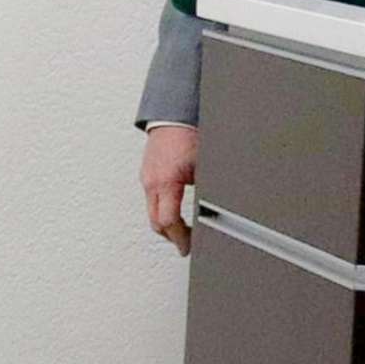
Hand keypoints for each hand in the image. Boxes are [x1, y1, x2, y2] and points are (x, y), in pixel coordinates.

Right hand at [140, 125, 197, 256]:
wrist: (173, 115)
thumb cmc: (189, 135)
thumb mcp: (204, 168)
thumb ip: (206, 192)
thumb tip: (217, 210)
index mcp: (165, 183)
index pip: (168, 222)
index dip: (179, 239)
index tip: (188, 248)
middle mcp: (151, 182)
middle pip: (155, 222)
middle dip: (171, 236)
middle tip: (186, 243)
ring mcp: (146, 177)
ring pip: (151, 210)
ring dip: (166, 222)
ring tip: (182, 227)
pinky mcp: (147, 172)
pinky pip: (151, 198)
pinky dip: (162, 208)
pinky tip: (174, 206)